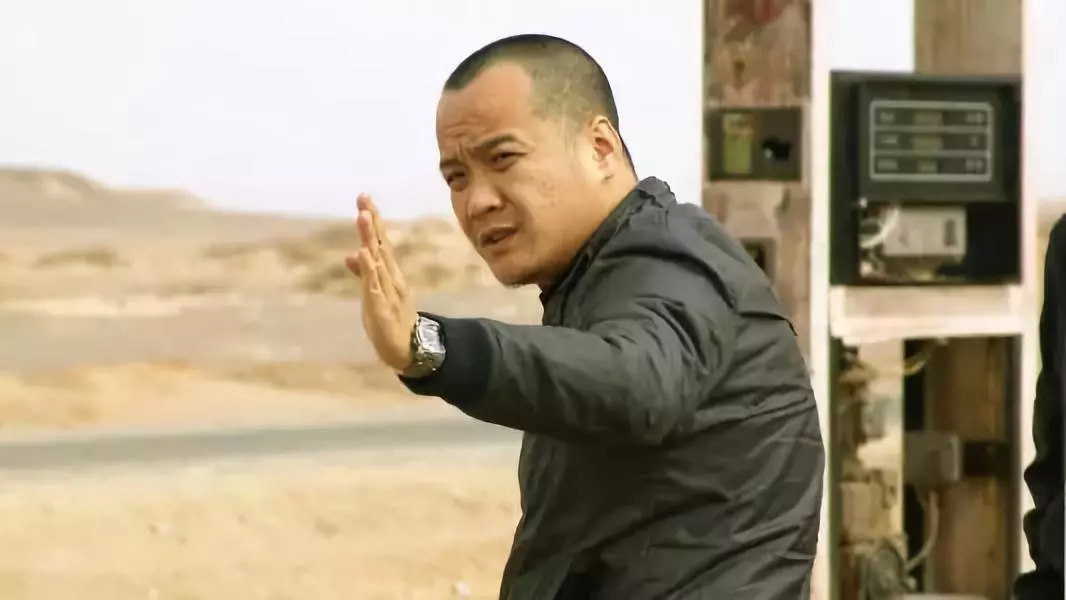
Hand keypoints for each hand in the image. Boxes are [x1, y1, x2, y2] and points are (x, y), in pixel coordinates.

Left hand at [345, 193, 417, 371]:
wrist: (407, 349)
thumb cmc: (390, 319)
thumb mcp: (373, 293)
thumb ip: (364, 273)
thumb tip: (351, 255)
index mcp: (389, 273)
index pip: (380, 242)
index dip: (373, 221)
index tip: (365, 198)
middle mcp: (391, 277)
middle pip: (380, 244)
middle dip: (372, 221)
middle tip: (364, 198)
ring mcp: (388, 290)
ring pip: (377, 260)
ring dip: (369, 238)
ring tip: (363, 216)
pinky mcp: (381, 306)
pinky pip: (374, 284)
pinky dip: (369, 268)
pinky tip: (363, 254)